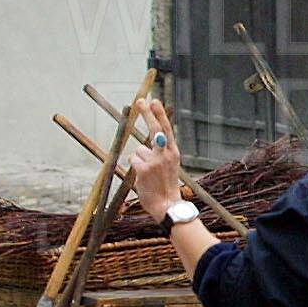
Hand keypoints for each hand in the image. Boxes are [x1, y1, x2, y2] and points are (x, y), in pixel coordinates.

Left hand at [127, 98, 184, 222]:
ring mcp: (155, 161)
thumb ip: (158, 155)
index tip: (154, 101)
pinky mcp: (144, 169)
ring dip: (139, 161)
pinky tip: (144, 178)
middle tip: (140, 100)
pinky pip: (133, 161)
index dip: (160, 115)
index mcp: (174, 153)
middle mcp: (166, 154)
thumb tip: (140, 147)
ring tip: (149, 175)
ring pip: (138, 151)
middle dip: (147, 114)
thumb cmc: (166, 187)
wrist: (168, 205)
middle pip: (155, 129)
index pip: (167, 129)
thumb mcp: (168, 167)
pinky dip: (136, 169)